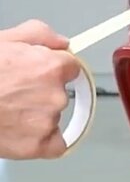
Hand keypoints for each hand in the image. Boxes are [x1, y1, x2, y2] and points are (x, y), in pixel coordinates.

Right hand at [0, 21, 79, 159]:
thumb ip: (40, 34)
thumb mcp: (5, 39)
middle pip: (59, 93)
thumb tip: (62, 43)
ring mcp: (46, 122)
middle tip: (12, 92)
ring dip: (36, 115)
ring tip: (6, 110)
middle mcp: (55, 95)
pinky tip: (22, 133)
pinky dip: (42, 141)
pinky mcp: (36, 145)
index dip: (52, 69)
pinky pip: (54, 146)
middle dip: (40, 92)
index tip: (40, 73)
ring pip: (52, 117)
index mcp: (51, 68)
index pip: (71, 68)